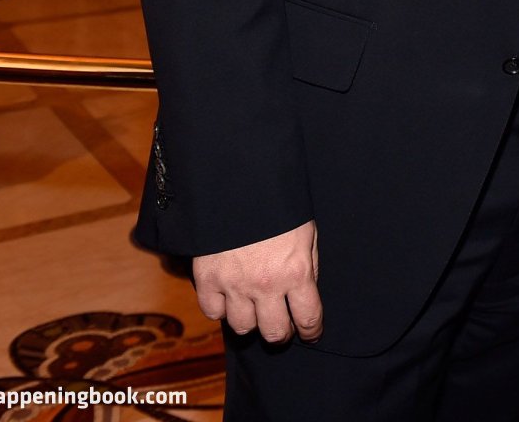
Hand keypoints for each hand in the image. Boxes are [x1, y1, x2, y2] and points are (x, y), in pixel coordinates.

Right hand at [192, 219, 321, 343]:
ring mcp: (234, 285)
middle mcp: (266, 285)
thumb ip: (307, 266)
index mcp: (296, 272)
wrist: (240, 186)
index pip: (308, 318)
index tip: (311, 334)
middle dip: (281, 332)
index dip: (312, 331)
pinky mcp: (207, 279)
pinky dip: (221, 309)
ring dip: (251, 321)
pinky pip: (213, 313)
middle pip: (274, 332)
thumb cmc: (278, 206)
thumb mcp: (306, 233)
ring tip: (254, 308)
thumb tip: (305, 294)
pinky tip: (229, 298)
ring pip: (242, 327)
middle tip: (282, 325)